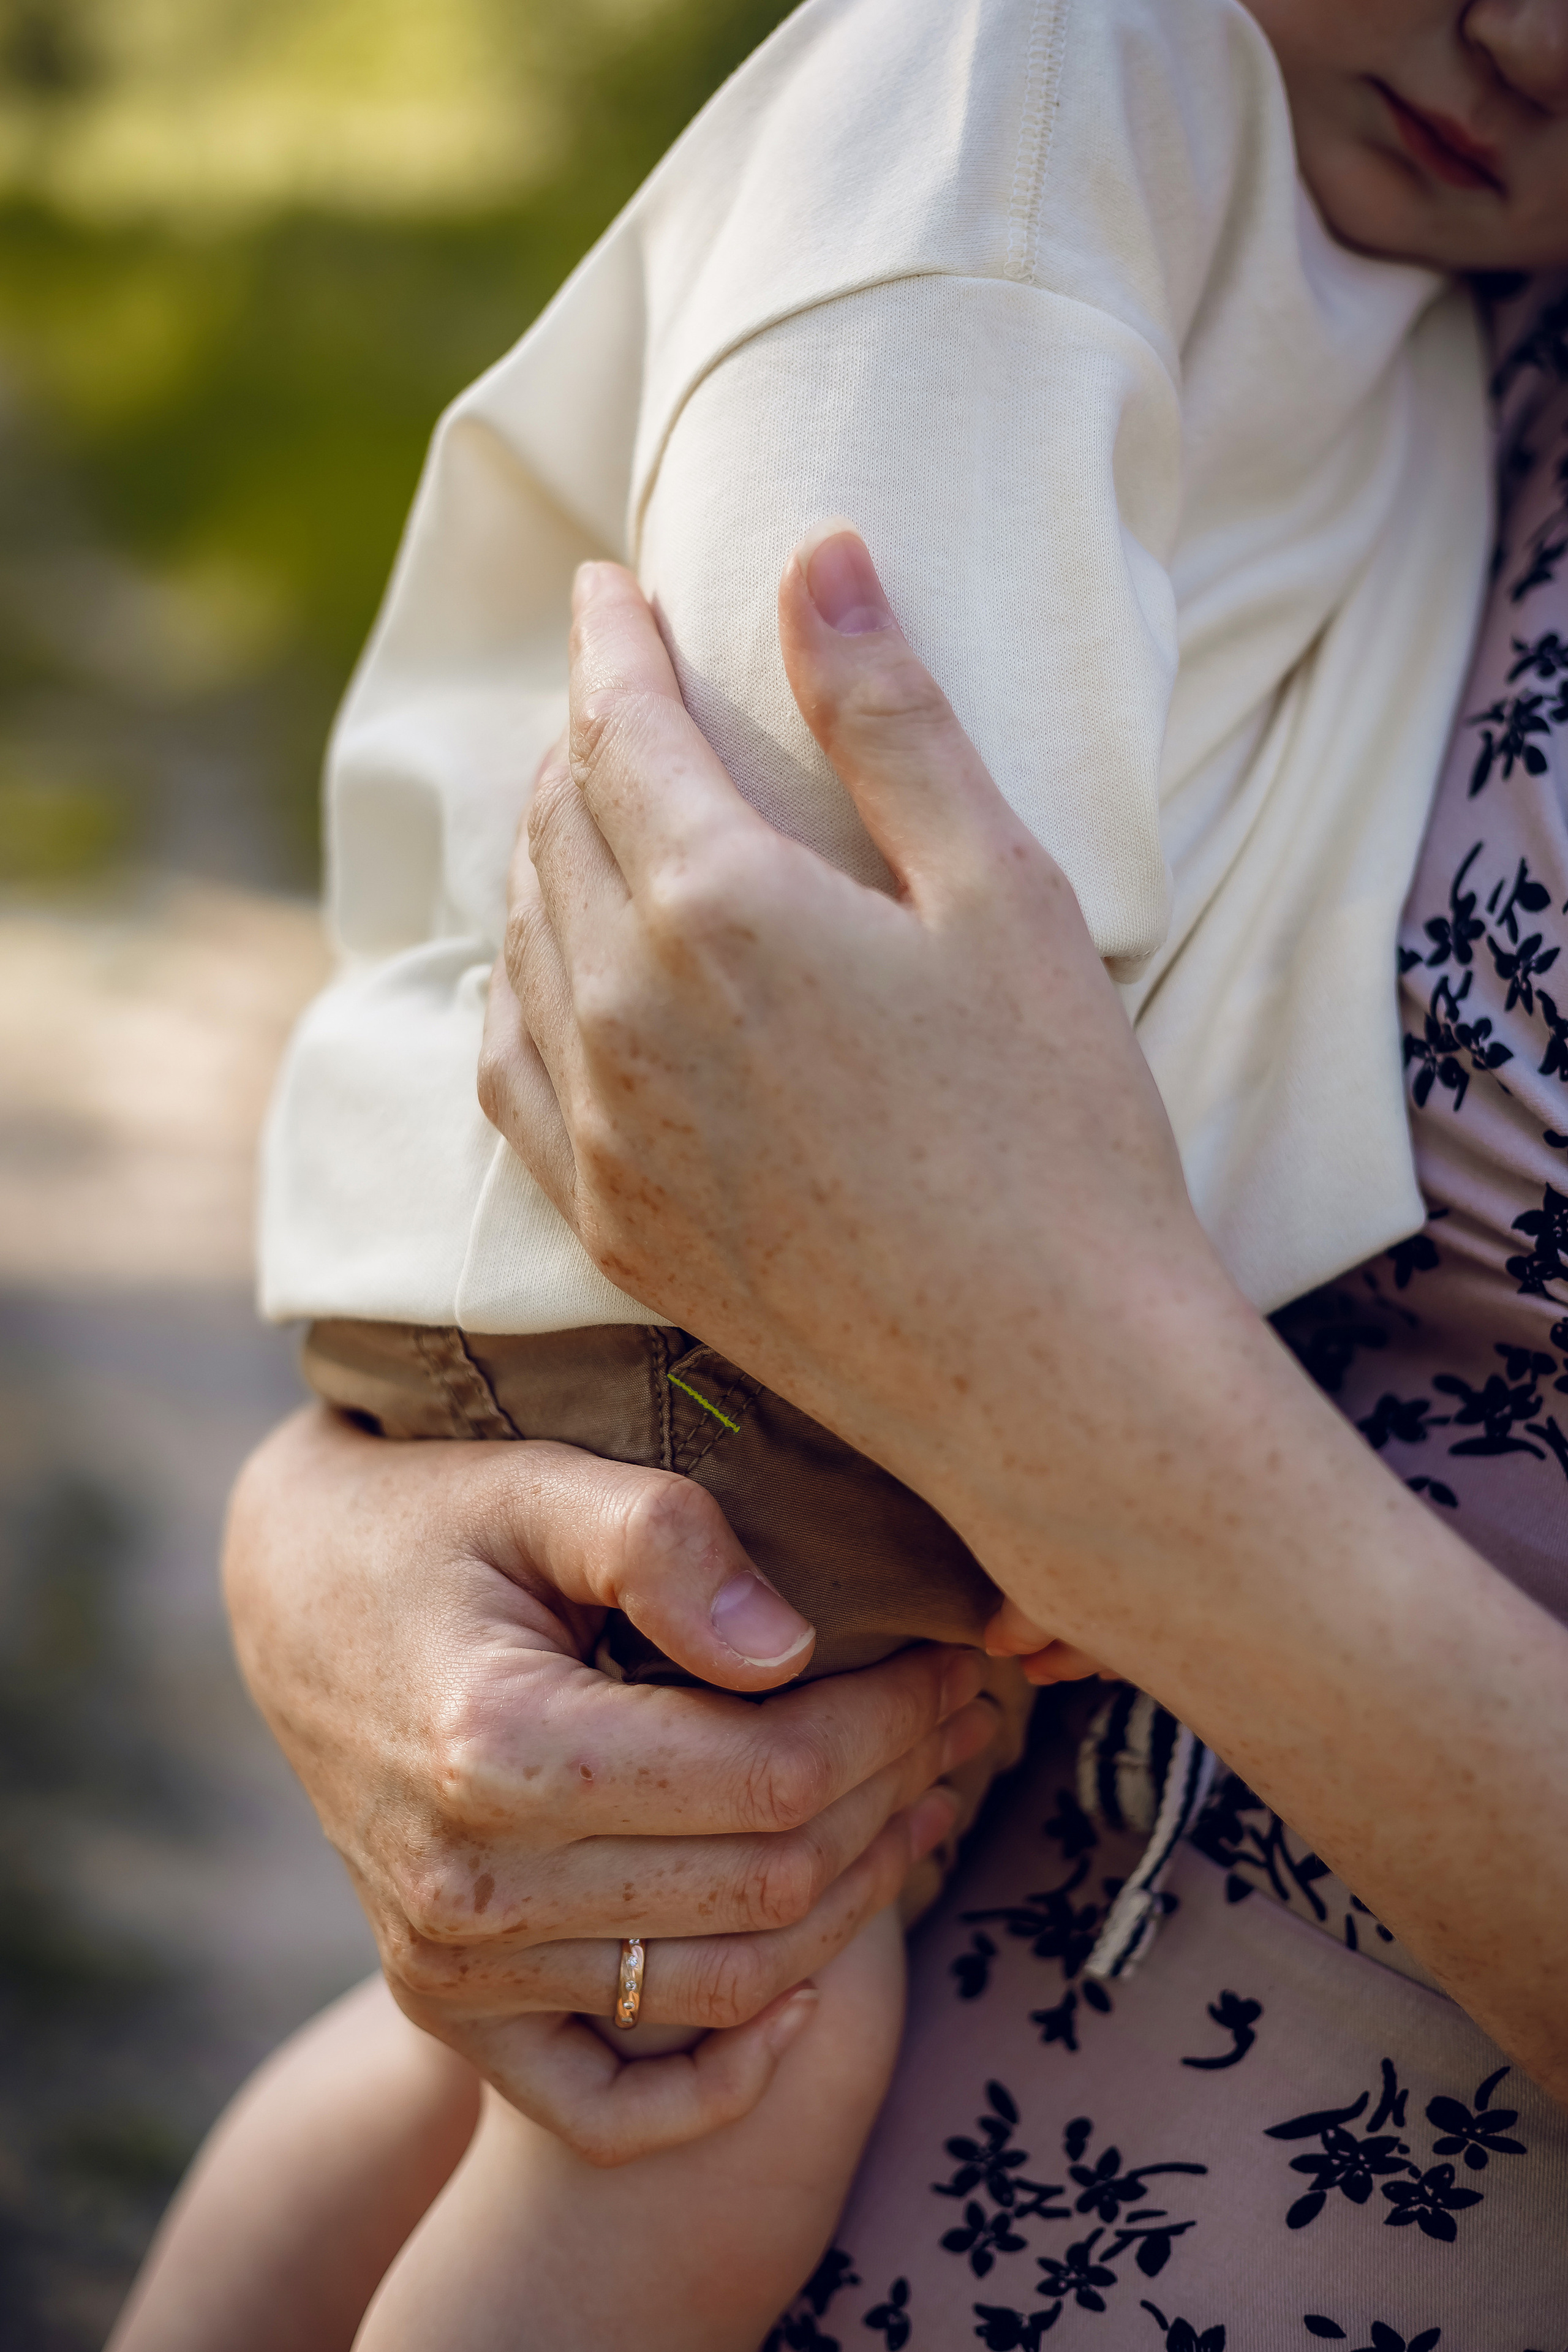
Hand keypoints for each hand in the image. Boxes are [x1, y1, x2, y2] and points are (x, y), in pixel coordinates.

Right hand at [225, 1404, 995, 2159]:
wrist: (295, 1594)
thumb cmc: (432, 1517)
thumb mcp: (539, 1481)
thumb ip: (665, 1542)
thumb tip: (794, 1650)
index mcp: (495, 1746)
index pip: (768, 1774)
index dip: (890, 1723)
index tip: (952, 1660)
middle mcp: (468, 1884)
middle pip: (764, 1882)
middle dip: (893, 1796)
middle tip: (962, 1719)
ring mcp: (451, 1962)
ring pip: (722, 1984)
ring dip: (849, 1906)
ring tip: (922, 1807)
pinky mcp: (447, 2000)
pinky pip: (606, 2102)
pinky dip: (716, 2082)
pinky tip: (801, 2002)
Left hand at [480, 529, 1228, 1654]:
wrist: (1048, 1375)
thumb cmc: (1058, 1127)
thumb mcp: (1004, 894)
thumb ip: (893, 720)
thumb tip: (818, 556)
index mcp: (721, 906)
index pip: (624, 728)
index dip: (614, 643)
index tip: (608, 589)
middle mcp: (623, 1011)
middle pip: (558, 824)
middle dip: (580, 736)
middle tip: (611, 689)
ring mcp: (601, 1128)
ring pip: (522, 940)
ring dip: (540, 850)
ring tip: (577, 805)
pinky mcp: (610, 1221)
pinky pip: (508, 1073)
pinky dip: (513, 989)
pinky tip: (540, 972)